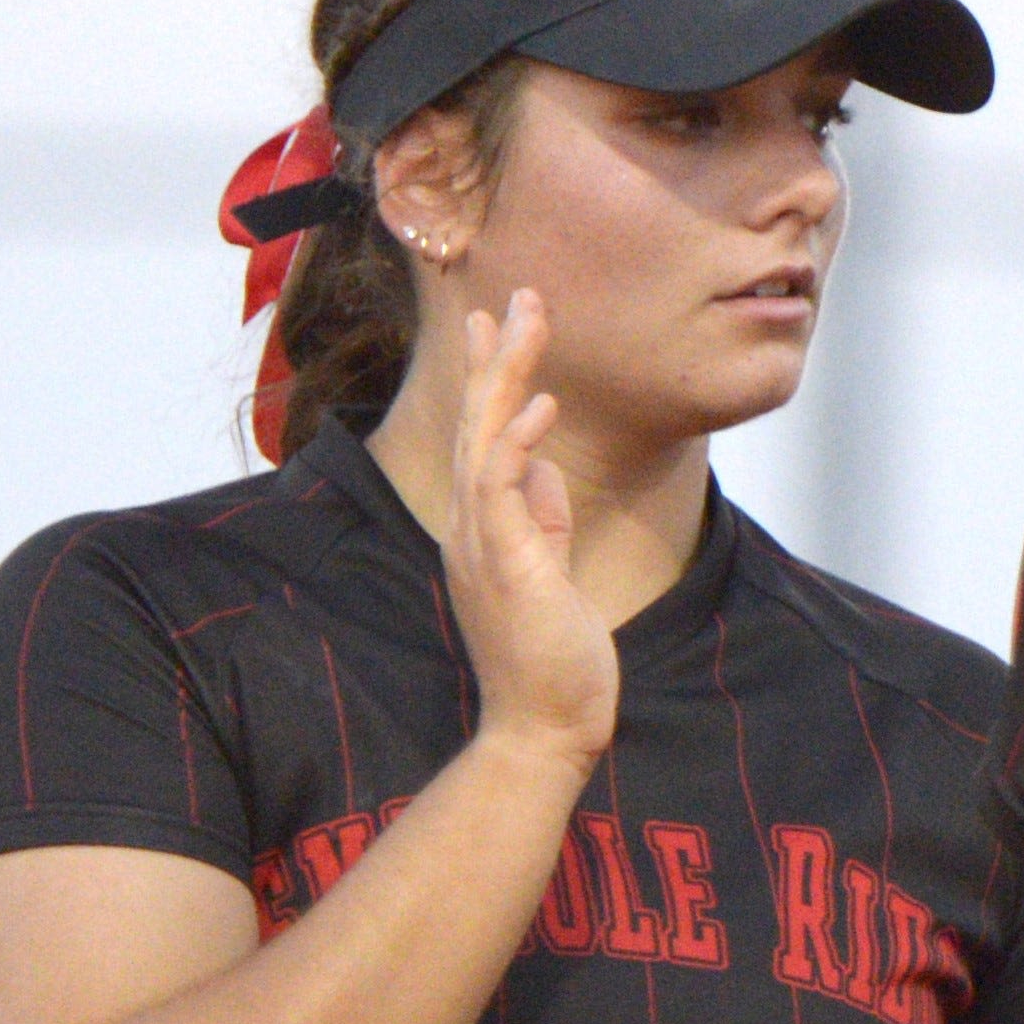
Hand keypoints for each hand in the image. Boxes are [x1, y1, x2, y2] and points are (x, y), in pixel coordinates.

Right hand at [448, 292, 614, 772]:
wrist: (544, 727)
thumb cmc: (551, 658)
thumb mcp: (550, 573)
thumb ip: (542, 521)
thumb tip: (542, 472)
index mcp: (484, 527)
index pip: (481, 436)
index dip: (490, 378)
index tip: (498, 324)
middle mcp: (473, 527)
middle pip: (476, 423)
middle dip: (495, 356)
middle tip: (513, 296)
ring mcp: (482, 544)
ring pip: (483, 438)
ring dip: (505, 377)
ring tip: (528, 319)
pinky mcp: (504, 563)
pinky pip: (502, 488)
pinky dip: (517, 442)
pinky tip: (541, 405)